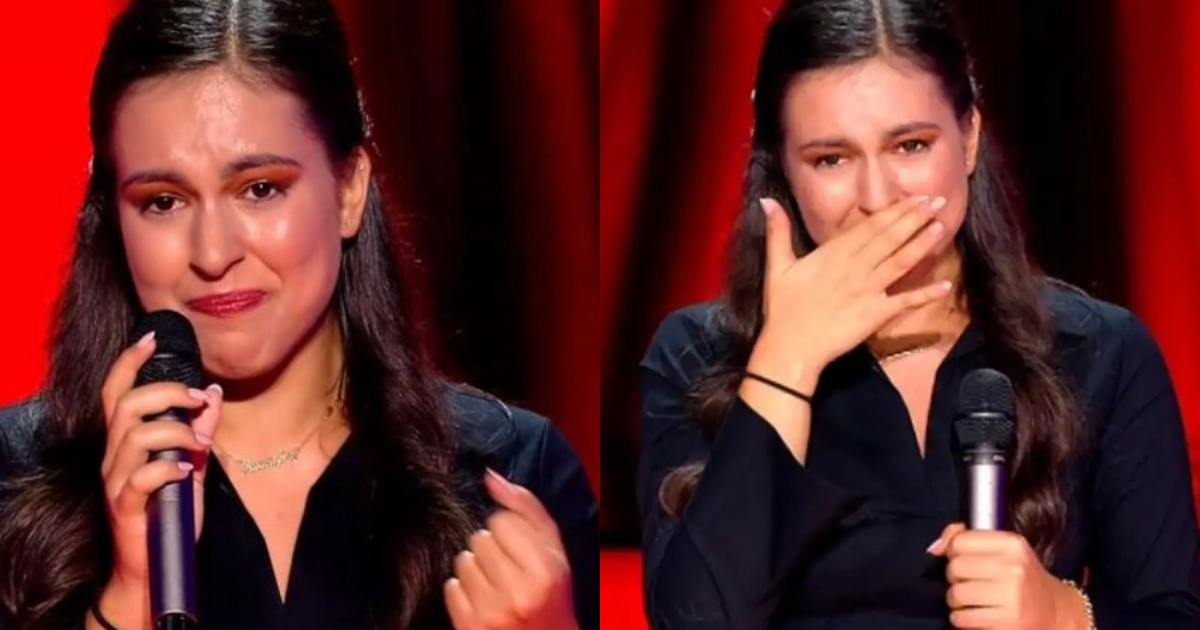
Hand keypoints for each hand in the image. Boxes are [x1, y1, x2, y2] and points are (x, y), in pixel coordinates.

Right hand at [92, 331, 221, 627]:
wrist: (153, 564)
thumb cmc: (170, 510)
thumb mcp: (191, 463)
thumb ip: (199, 429)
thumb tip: (213, 392)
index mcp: (126, 441)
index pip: (116, 392)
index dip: (129, 363)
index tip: (151, 338)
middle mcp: (114, 456)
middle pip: (126, 405)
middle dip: (166, 393)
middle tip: (199, 398)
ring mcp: (116, 482)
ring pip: (134, 436)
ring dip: (174, 430)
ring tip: (199, 442)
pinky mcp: (125, 507)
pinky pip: (140, 478)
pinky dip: (166, 467)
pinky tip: (185, 471)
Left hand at [444, 469, 575, 629]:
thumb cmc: (552, 596)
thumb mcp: (555, 551)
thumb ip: (527, 508)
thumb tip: (491, 476)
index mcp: (546, 570)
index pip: (502, 521)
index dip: (511, 532)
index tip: (520, 549)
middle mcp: (518, 592)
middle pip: (481, 538)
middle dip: (493, 549)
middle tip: (509, 568)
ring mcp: (492, 612)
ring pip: (463, 560)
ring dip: (476, 568)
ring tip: (496, 583)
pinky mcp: (470, 626)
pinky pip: (451, 587)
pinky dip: (463, 590)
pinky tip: (482, 598)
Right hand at [749, 196, 953, 386]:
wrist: (790, 348)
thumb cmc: (782, 308)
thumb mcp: (776, 266)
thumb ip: (777, 232)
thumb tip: (766, 200)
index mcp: (834, 254)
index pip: (870, 226)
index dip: (895, 211)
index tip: (915, 197)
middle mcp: (856, 267)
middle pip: (890, 238)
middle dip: (915, 219)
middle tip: (937, 200)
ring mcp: (868, 291)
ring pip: (900, 263)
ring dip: (922, 245)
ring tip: (941, 227)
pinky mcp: (875, 315)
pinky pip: (904, 302)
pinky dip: (925, 295)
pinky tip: (945, 286)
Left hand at [929, 523, 1089, 628]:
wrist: (1054, 613)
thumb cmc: (1021, 578)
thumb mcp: (1004, 550)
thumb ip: (966, 538)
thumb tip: (935, 548)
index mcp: (1012, 545)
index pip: (960, 542)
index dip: (955, 552)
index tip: (966, 560)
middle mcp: (1013, 568)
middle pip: (954, 568)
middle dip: (955, 578)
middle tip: (971, 583)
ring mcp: (1011, 597)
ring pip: (955, 595)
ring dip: (957, 601)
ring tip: (974, 601)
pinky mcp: (1005, 623)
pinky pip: (961, 618)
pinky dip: (962, 619)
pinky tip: (978, 615)